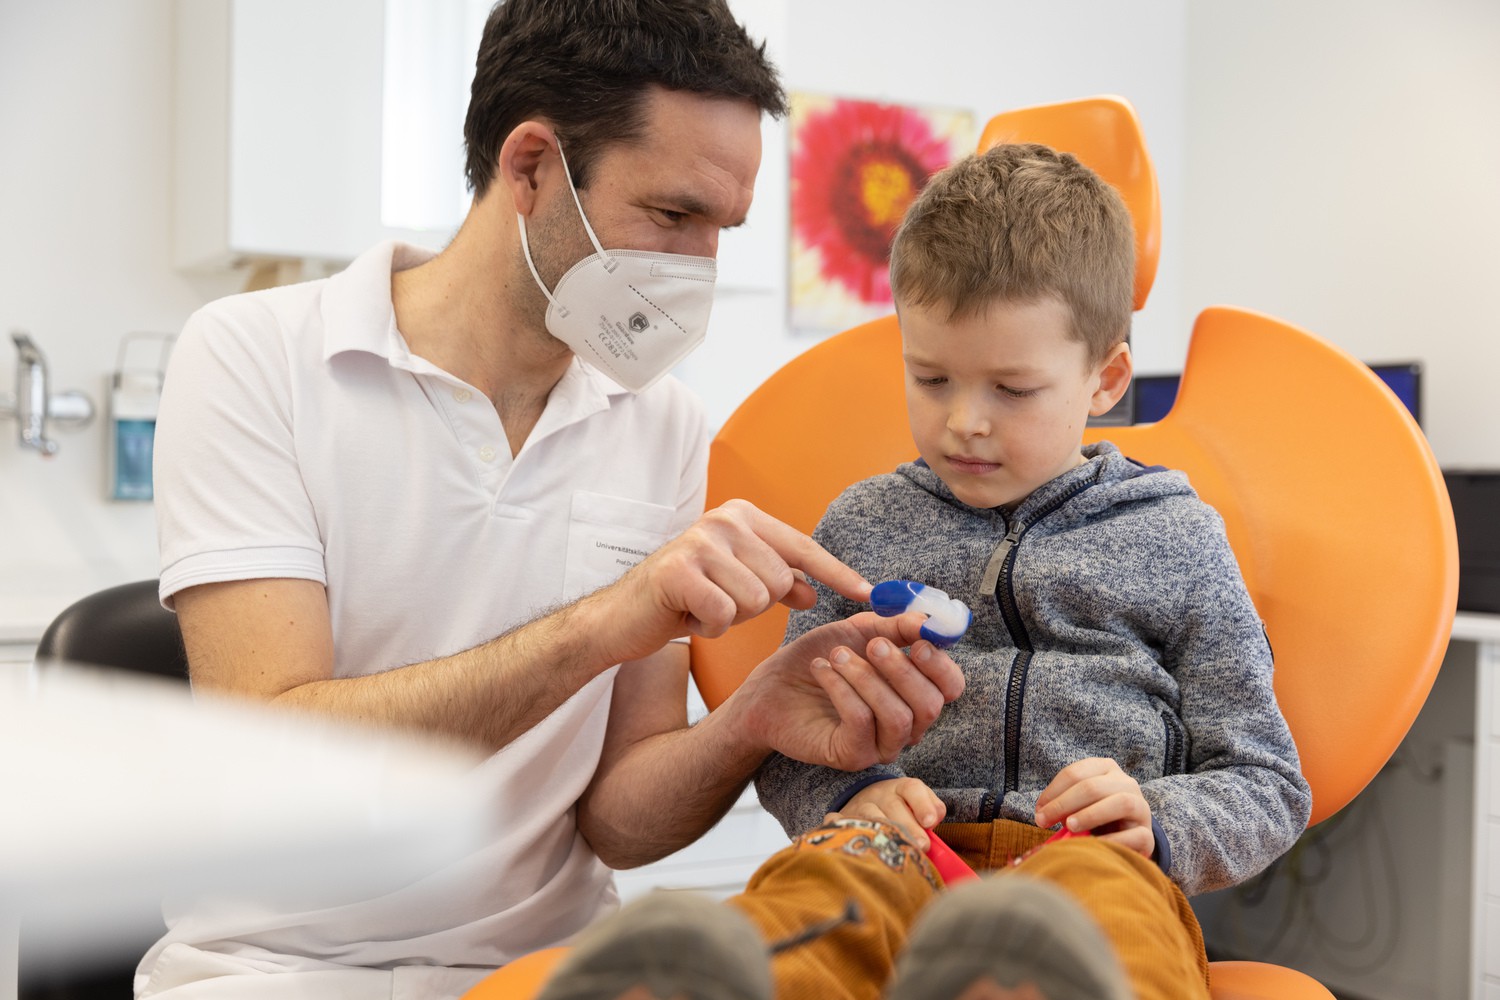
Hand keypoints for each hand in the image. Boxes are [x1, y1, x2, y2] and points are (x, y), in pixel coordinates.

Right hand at [591, 500, 871, 665]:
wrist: (624, 616)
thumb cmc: (684, 598)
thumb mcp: (737, 585)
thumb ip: (776, 581)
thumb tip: (814, 590)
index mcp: (742, 516)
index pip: (802, 547)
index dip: (836, 573)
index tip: (869, 594)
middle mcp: (724, 520)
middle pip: (780, 580)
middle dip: (756, 605)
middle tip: (721, 601)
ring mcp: (700, 541)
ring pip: (756, 599)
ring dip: (732, 616)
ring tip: (703, 606)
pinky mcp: (679, 570)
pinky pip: (724, 612)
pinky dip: (710, 627)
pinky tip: (689, 617)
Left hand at [732, 610, 964, 770]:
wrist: (771, 688)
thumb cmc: (820, 658)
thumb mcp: (858, 631)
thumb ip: (895, 625)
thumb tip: (928, 619)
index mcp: (914, 693)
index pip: (951, 688)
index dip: (941, 664)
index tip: (918, 640)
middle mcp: (905, 724)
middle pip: (930, 705)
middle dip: (902, 670)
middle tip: (872, 645)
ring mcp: (880, 744)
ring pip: (898, 717)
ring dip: (867, 678)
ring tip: (835, 655)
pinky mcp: (851, 756)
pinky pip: (862, 723)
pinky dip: (842, 689)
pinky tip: (821, 669)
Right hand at [833, 777, 944, 849]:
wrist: (863, 801)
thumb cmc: (900, 809)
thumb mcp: (918, 804)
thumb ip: (932, 809)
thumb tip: (935, 819)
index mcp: (901, 787)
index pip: (912, 789)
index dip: (922, 804)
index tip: (930, 822)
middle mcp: (880, 794)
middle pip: (893, 806)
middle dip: (909, 827)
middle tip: (922, 846)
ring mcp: (861, 806)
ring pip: (872, 817)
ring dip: (887, 834)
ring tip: (899, 851)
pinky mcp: (844, 819)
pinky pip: (846, 824)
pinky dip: (852, 832)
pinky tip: (863, 844)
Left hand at [1034, 757, 1153, 858]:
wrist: (1129, 838)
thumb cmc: (1096, 818)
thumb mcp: (1079, 804)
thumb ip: (1063, 805)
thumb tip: (1041, 814)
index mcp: (1106, 769)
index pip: (1076, 773)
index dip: (1053, 791)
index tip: (1038, 811)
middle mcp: (1126, 783)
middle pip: (1093, 786)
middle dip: (1063, 804)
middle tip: (1043, 821)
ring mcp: (1141, 807)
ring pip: (1121, 803)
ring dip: (1091, 815)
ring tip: (1070, 827)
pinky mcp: (1148, 834)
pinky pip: (1135, 835)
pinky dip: (1113, 840)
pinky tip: (1095, 846)